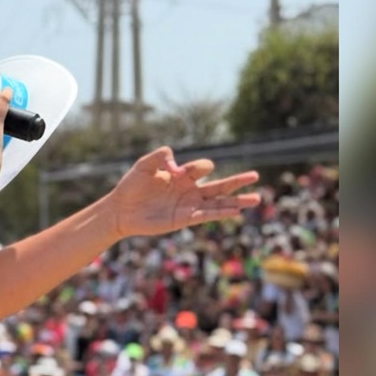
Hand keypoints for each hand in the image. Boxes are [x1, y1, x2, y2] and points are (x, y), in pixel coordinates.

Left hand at [103, 147, 260, 240]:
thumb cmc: (131, 186)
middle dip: (237, 181)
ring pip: (218, 202)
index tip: (175, 170)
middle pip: (219, 185)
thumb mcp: (144, 165)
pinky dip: (220, 213)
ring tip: (256, 199)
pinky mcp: (183, 219)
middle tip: (256, 176)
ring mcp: (188, 206)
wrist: (120, 210)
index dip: (196, 167)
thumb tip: (174, 160)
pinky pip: (205, 216)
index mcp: (182, 175)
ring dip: (236, 201)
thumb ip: (159, 156)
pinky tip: (235, 211)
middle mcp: (189, 190)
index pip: (201, 167)